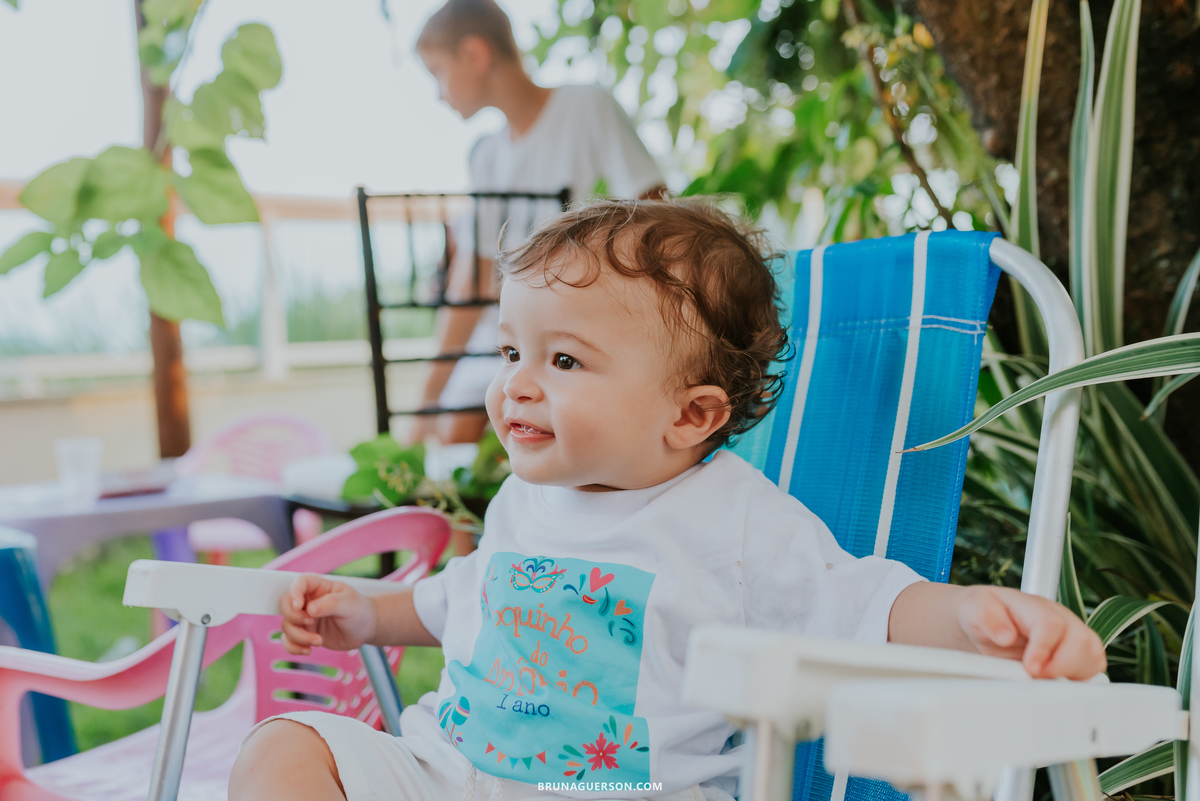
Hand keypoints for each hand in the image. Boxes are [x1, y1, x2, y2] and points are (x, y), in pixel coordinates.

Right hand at [279, 574, 377, 655]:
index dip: (294, 592)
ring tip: (318, 641)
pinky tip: (308, 650)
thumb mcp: (349, 604)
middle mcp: (308, 601)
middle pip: (285, 603)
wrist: (365, 629)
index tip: (298, 606)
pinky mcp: (305, 633)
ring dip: (298, 636)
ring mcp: (305, 618)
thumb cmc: (359, 610)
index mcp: (319, 587)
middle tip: (310, 622)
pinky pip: (289, 640)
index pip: (300, 582)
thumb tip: (310, 609)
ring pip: (287, 625)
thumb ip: (330, 604)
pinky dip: (294, 647)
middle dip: (293, 616)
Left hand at [958, 585, 1105, 679]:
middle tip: (1035, 677)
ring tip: (1043, 679)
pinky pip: (1094, 668)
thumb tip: (1006, 636)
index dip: (1044, 649)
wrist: (984, 621)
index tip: (1029, 668)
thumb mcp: (973, 609)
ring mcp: (1072, 634)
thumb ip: (987, 618)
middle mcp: (1060, 617)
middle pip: (1082, 641)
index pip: (1052, 624)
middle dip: (1060, 666)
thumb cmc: (981, 614)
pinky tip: (1055, 681)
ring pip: (1093, 655)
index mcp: (1034, 606)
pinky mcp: (1078, 652)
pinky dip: (1079, 680)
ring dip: (1071, 674)